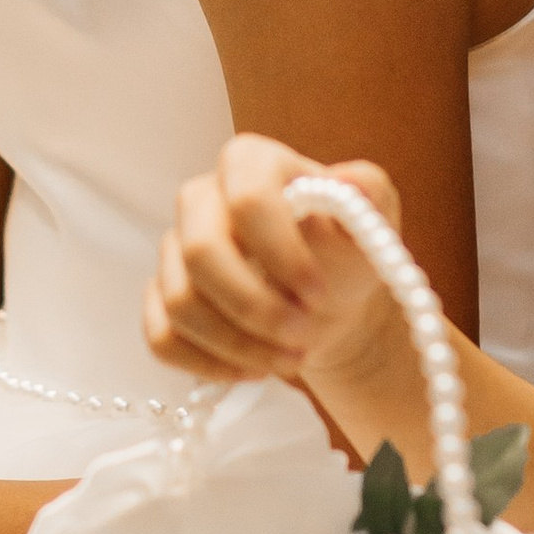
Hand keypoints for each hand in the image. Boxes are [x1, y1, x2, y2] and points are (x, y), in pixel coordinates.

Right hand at [148, 139, 407, 389]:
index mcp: (251, 164)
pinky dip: (207, 364)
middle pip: (200, 251)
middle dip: (254, 307)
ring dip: (238, 344)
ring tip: (290, 359)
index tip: (316, 292)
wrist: (327, 304)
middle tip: (302, 337)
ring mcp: (175, 248)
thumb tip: (350, 178)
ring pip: (180, 301)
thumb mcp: (371, 221)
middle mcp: (202, 197)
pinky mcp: (162, 297)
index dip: (280, 251)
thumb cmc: (346, 254)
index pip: (247, 197)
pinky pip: (161, 335)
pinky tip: (251, 370)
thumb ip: (370, 192)